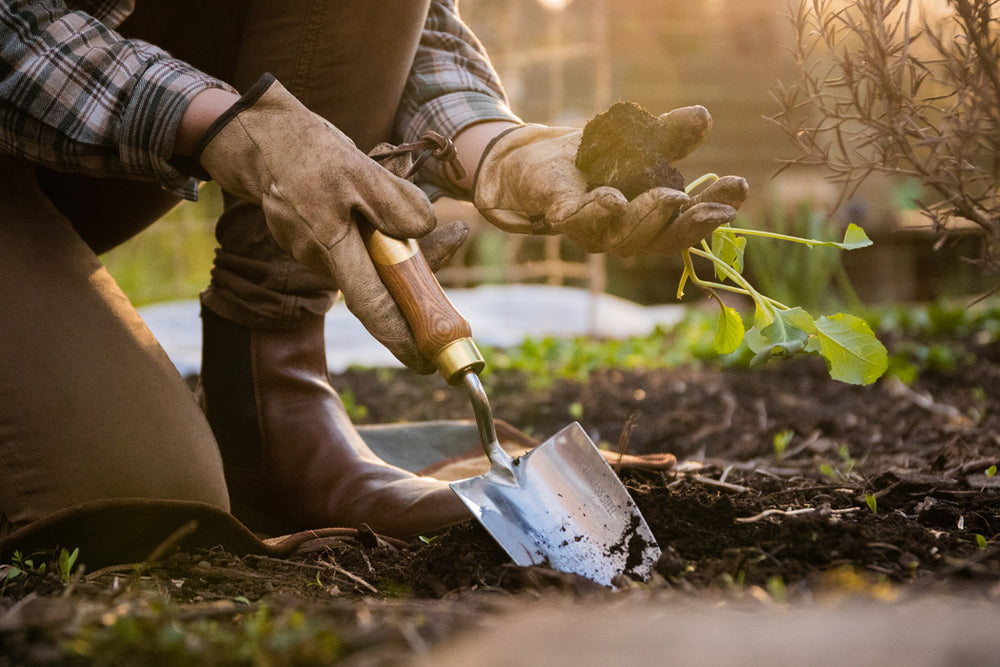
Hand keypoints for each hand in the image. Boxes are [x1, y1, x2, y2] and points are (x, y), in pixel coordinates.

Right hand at [195, 74, 439, 371]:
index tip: (426, 361)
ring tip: (449, 230)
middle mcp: (321, 259)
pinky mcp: (316, 239)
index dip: (400, 337)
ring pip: (372, 263)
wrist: (261, 137)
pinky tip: (400, 216)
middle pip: (380, 285)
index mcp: (330, 247)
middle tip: (459, 251)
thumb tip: (426, 229)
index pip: (372, 306)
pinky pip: (359, 247)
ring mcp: (315, 252)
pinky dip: (382, 237)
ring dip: (404, 253)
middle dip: (419, 281)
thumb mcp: (359, 170)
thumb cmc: (309, 153)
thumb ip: (395, 203)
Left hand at [472, 107, 747, 256]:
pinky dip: (594, 212)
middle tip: (706, 205)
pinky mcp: (556, 212)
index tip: (738, 188)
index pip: (685, 224)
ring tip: (668, 197)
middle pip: (658, 241)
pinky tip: (612, 199)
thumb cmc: (587, 158)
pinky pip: (575, 219)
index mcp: (646, 218)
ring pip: (621, 238)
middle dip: (686, 224)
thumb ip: (668, 135)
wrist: (527, 158)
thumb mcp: (635, 140)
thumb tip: (703, 117)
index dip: (712, 211)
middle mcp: (620, 232)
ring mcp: (588, 227)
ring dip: (647, 219)